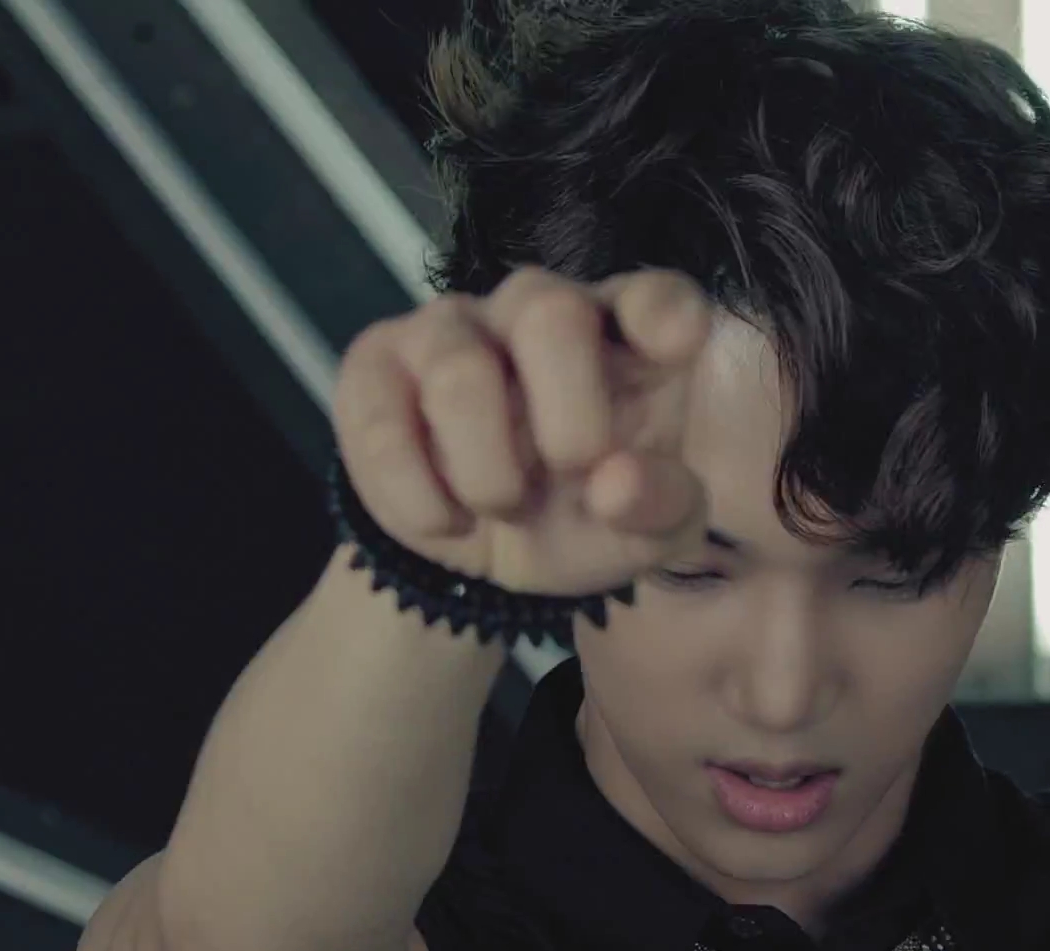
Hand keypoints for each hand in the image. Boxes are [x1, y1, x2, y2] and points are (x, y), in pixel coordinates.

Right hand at [332, 266, 711, 594]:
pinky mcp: (375, 366)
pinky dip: (421, 499)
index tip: (674, 343)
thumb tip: (616, 486)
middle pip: (549, 311)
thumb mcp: (645, 535)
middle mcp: (540, 311)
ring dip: (488, 471)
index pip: (653, 296)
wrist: (482, 557)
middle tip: (573, 469)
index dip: (662, 310)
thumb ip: (662, 509)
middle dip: (568, 411)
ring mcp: (451, 328)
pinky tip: (446, 520)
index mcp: (626, 338)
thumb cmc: (583, 517)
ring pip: (458, 373)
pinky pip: (382, 424)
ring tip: (502, 505)